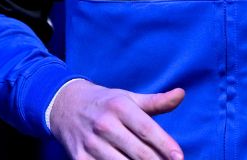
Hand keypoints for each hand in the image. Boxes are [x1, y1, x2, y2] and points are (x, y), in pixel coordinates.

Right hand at [49, 79, 185, 159]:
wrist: (65, 106)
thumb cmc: (105, 103)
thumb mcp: (128, 98)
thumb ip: (156, 101)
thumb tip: (181, 94)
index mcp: (119, 107)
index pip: (146, 129)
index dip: (165, 145)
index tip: (179, 157)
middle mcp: (104, 124)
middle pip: (138, 152)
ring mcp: (91, 143)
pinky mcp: (79, 158)